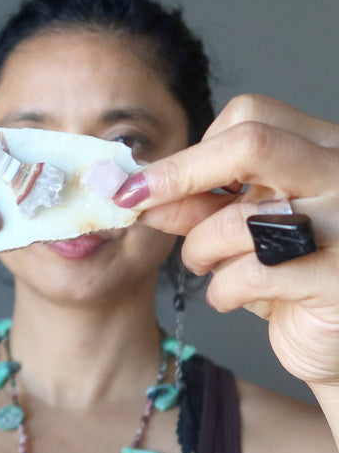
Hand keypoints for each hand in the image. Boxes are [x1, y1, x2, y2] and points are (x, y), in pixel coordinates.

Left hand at [116, 95, 338, 388]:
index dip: (191, 148)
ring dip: (199, 248)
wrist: (336, 338)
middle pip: (250, 143)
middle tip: (138, 204)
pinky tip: (229, 296)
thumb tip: (133, 189)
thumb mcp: (234, 230)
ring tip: (203, 265)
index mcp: (322, 148)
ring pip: (241, 217)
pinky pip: (254, 273)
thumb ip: (192, 205)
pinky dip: (222, 289)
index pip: (251, 114)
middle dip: (179, 176)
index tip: (146, 183)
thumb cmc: (288, 274)